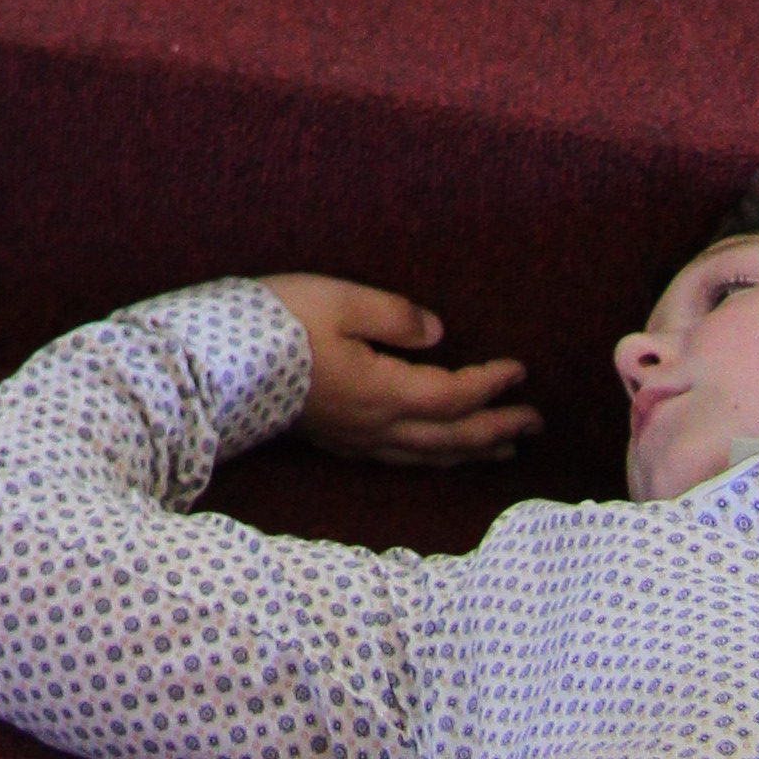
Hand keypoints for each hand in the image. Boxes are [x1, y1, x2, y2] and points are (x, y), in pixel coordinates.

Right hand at [262, 279, 540, 468]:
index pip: (454, 396)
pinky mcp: (338, 440)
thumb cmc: (281, 323)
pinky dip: (434, 456)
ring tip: (502, 447)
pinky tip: (434, 452)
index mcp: (385, 392)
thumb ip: (394, 315)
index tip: (521, 370)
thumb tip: (439, 333)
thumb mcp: (340, 300)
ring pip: (429, 455)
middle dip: (497, 429)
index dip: (492, 385)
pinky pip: (403, 458)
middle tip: (536, 422)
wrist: (222, 363)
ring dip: (471, 450)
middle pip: (451, 437)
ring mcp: (358, 439)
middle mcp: (379, 426)